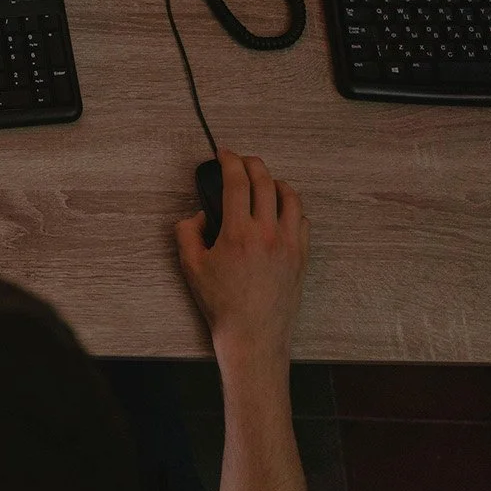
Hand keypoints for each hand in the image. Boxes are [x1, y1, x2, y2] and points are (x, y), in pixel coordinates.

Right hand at [175, 150, 308, 382]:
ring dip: (276, 182)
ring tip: (264, 181)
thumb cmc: (221, 304)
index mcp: (239, 232)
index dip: (230, 161)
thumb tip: (197, 216)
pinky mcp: (302, 257)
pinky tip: (281, 211)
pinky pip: (304, 221)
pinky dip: (292, 208)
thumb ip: (186, 233)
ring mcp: (290, 244)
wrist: (253, 336)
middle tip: (241, 161)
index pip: (238, 182)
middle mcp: (269, 233)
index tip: (223, 154)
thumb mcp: (191, 267)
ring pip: (290, 198)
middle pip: (266, 182)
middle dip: (252, 163)